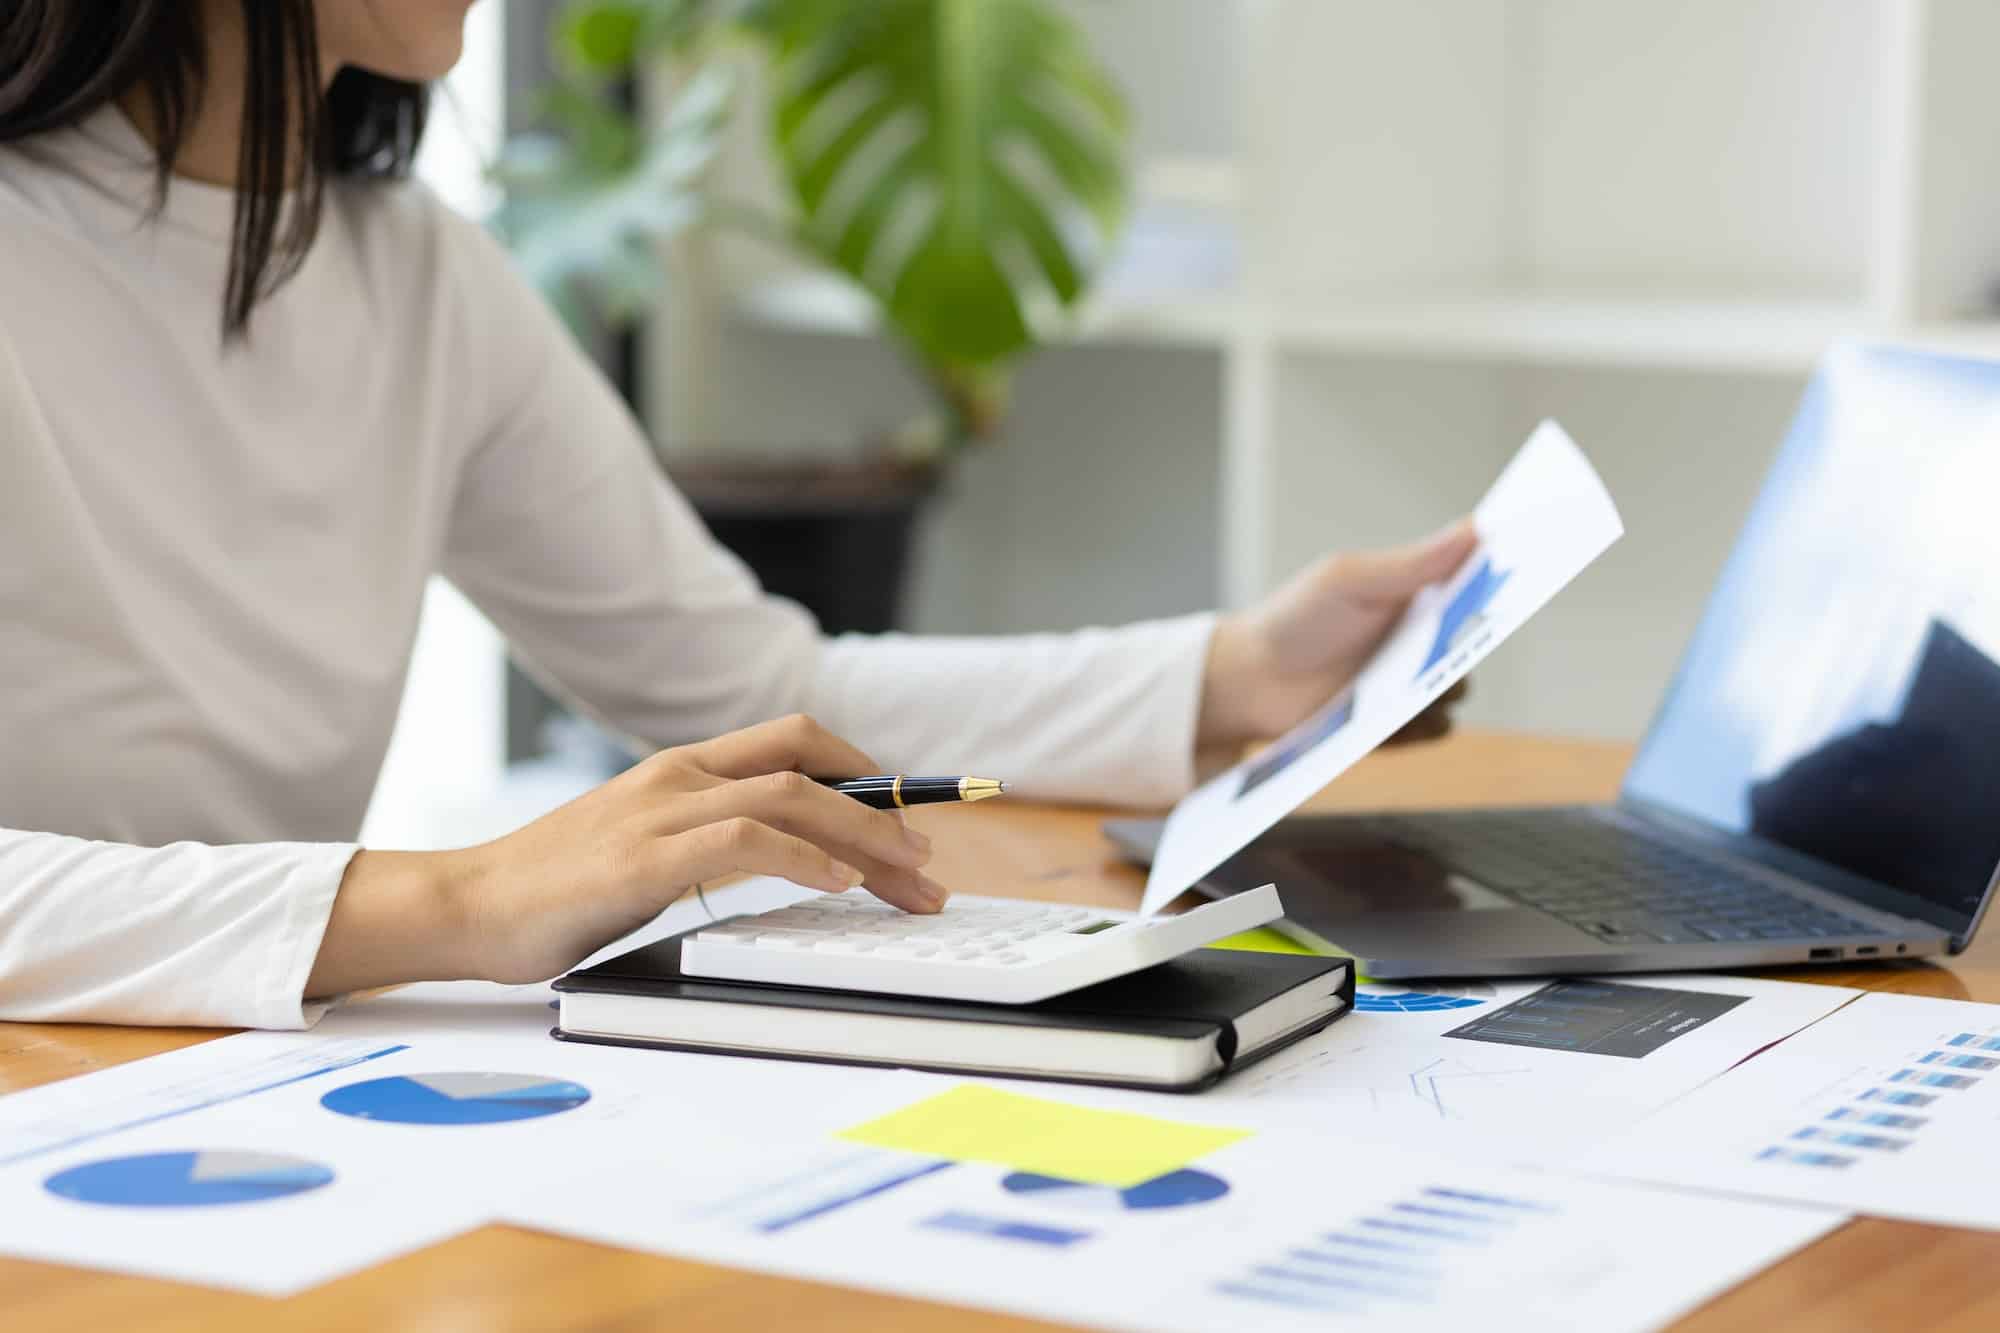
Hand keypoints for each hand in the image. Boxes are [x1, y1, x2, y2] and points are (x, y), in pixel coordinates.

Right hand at [306, 715, 946, 994]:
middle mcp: (678, 775)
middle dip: (883, 813)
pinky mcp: (643, 858)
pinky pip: (744, 839)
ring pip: (791, 795)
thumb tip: (789, 860)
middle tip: (927, 865)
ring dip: (864, 836)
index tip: (910, 817)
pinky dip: (804, 857)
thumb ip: (706, 839)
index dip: (865, 772)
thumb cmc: (554, 890)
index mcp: (681, 768)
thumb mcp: (645, 847)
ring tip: (907, 878)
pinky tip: (838, 885)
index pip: (795, 741)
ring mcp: (659, 811)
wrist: (465, 907)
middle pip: (809, 764)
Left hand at [1197, 520, 1478, 756]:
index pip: (1475, 578)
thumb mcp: (1348, 581)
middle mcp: (1420, 636)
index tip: (1528, 562)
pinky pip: (1434, 728)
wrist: (1248, 680)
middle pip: (1476, 636)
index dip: (1504, 572)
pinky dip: (1425, 723)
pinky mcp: (1397, 726)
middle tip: (1461, 630)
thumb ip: (1410, 563)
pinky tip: (1402, 715)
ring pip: (1457, 686)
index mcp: (1415, 592)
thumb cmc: (1295, 619)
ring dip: (1444, 683)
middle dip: (1477, 633)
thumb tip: (1474, 529)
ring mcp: (1410, 682)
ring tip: (1416, 680)